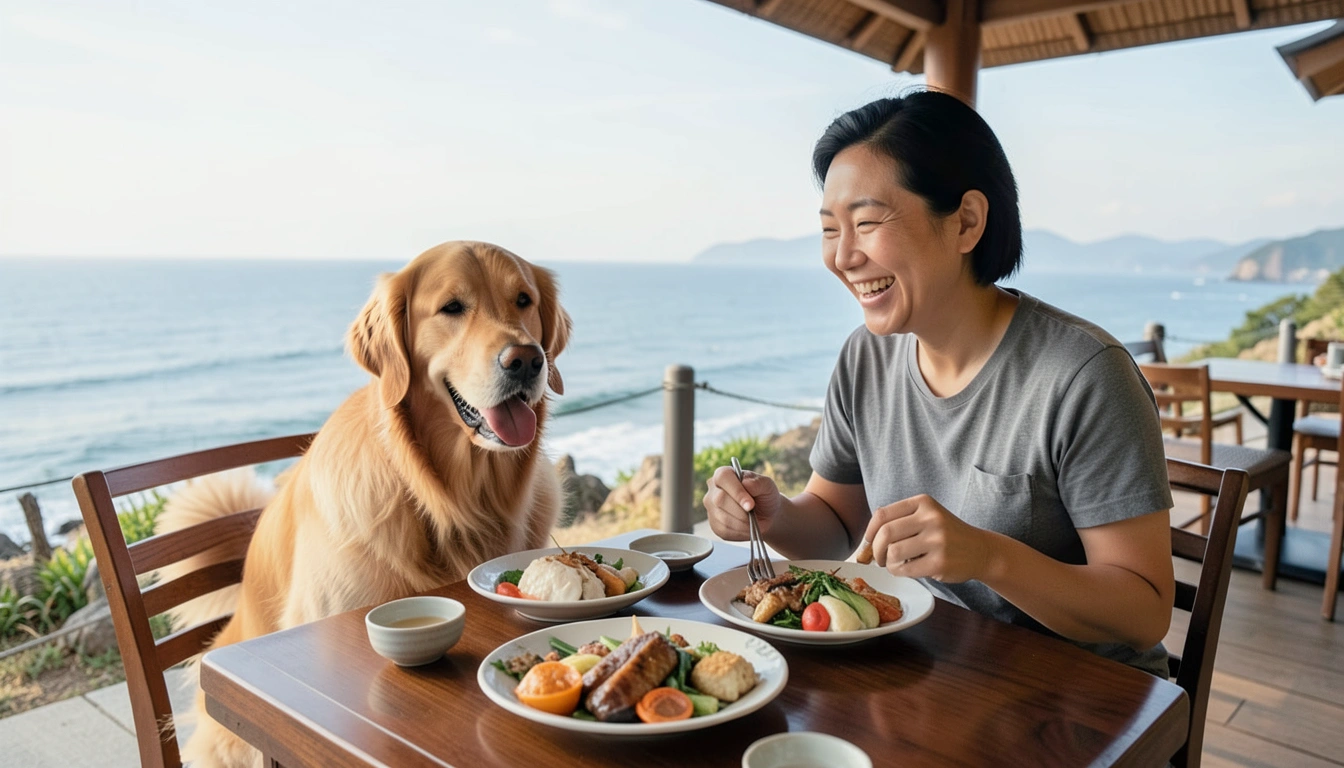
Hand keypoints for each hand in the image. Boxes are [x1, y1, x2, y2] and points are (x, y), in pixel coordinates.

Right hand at [704, 466, 782, 541]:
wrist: (767, 514)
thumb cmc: (765, 496)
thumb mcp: (767, 485)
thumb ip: (758, 482)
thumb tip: (746, 484)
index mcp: (724, 474)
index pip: (723, 478)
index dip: (736, 492)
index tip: (750, 505)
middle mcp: (713, 489)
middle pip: (719, 500)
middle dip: (741, 511)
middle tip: (755, 516)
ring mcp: (711, 508)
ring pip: (722, 518)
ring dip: (742, 524)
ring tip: (753, 522)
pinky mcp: (714, 524)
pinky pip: (723, 530)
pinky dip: (739, 532)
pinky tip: (748, 528)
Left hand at [864, 494, 995, 583]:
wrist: (980, 550)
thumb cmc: (946, 535)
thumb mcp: (927, 516)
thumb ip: (899, 522)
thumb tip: (866, 542)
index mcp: (923, 502)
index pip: (882, 514)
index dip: (869, 531)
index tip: (868, 542)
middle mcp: (931, 518)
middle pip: (885, 534)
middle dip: (876, 550)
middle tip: (879, 558)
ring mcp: (937, 540)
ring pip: (893, 553)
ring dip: (887, 563)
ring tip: (894, 564)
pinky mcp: (940, 562)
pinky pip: (905, 569)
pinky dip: (898, 572)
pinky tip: (905, 570)